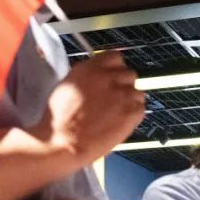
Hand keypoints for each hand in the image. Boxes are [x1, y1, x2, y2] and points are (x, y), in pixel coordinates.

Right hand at [37, 51, 144, 165]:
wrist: (63, 142)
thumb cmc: (59, 120)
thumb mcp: (68, 86)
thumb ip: (88, 76)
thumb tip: (99, 76)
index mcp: (90, 69)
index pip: (115, 57)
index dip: (115, 69)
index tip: (113, 77)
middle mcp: (108, 78)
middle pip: (129, 74)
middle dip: (122, 86)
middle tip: (113, 100)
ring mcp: (122, 94)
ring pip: (137, 92)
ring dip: (129, 101)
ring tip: (115, 114)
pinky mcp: (131, 112)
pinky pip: (140, 108)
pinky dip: (133, 116)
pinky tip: (119, 123)